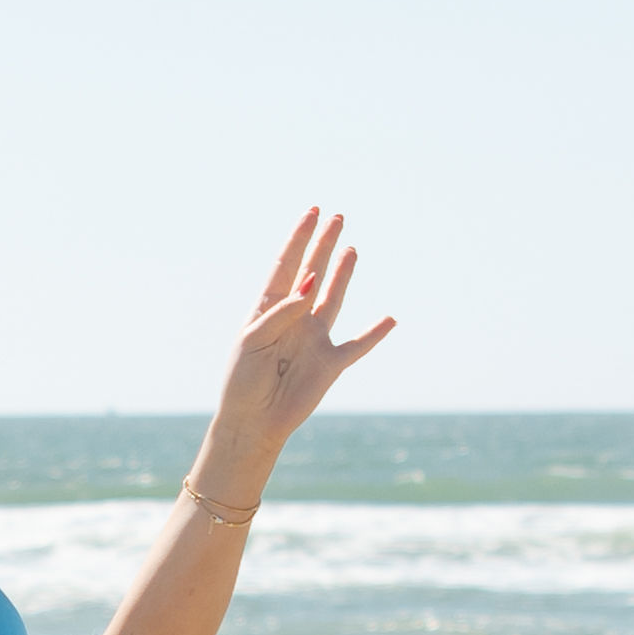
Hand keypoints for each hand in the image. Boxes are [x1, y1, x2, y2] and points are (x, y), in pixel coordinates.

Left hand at [203, 205, 399, 480]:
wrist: (253, 422)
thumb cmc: (243, 381)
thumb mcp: (252, 342)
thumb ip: (279, 314)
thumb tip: (308, 288)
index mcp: (270, 309)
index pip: (287, 265)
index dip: (299, 238)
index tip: (312, 212)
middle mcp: (295, 318)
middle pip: (313, 272)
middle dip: (324, 245)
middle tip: (337, 217)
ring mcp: (314, 338)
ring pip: (334, 297)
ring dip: (344, 274)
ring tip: (351, 249)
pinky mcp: (330, 363)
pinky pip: (358, 346)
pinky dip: (374, 334)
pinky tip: (390, 320)